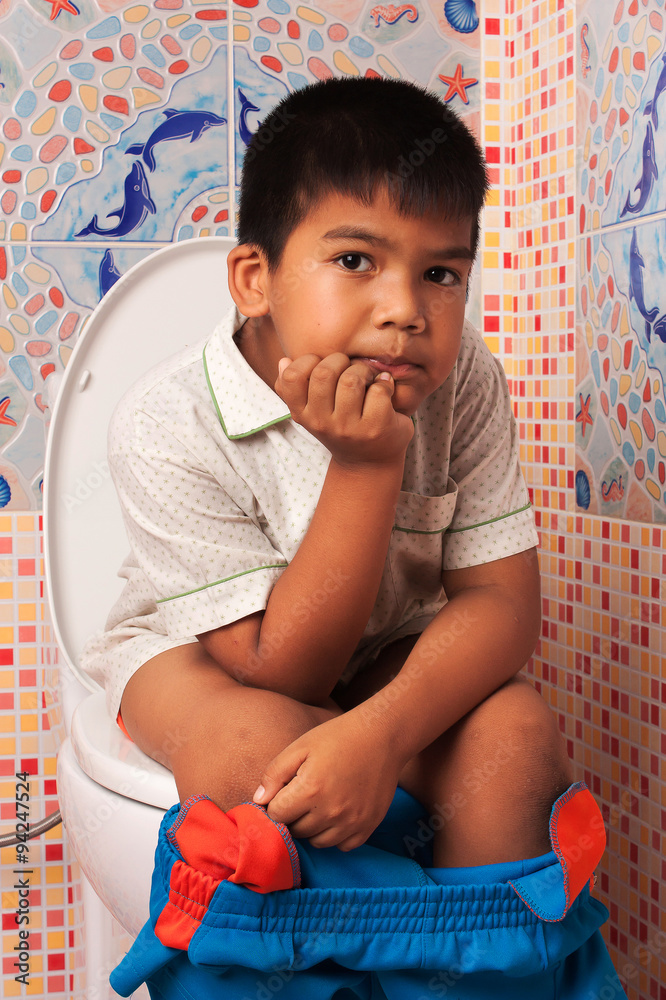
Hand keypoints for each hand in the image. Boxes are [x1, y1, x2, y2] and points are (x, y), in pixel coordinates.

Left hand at [252, 710, 401, 850]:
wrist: (382, 736)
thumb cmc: (337, 737)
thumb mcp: (300, 747)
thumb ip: (275, 774)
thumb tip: (259, 801)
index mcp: (310, 790)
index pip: (277, 815)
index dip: (277, 803)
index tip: (285, 791)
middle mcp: (330, 812)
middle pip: (296, 831)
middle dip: (294, 815)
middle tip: (304, 793)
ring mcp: (351, 822)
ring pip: (318, 842)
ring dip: (313, 827)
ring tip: (321, 801)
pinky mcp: (368, 826)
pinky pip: (342, 845)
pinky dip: (336, 834)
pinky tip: (339, 811)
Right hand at [275, 353, 413, 467]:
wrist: (368, 464)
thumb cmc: (340, 427)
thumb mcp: (313, 413)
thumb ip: (294, 388)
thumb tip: (283, 360)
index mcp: (303, 415)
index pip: (292, 377)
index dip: (308, 361)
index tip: (322, 366)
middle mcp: (322, 423)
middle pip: (324, 373)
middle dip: (340, 361)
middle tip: (349, 368)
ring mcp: (349, 428)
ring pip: (351, 380)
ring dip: (363, 370)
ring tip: (368, 378)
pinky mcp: (375, 427)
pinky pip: (378, 390)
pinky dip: (385, 384)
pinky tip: (385, 389)